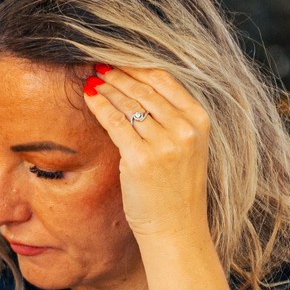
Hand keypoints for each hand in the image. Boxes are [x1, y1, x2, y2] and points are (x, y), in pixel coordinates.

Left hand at [81, 64, 214, 255]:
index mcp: (199, 121)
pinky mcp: (141, 159)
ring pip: (128, 104)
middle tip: (98, 65)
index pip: (165, 80)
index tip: (118, 61)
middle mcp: (185, 129)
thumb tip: (136, 88)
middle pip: (144, 89)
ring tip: (91, 79)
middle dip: (118, 74)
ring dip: (106, 88)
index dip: (137, 67)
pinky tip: (89, 97)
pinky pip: (115, 123)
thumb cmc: (177, 189)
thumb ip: (171, 118)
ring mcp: (164, 144)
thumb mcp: (186, 146)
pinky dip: (99, 106)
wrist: (177, 228)